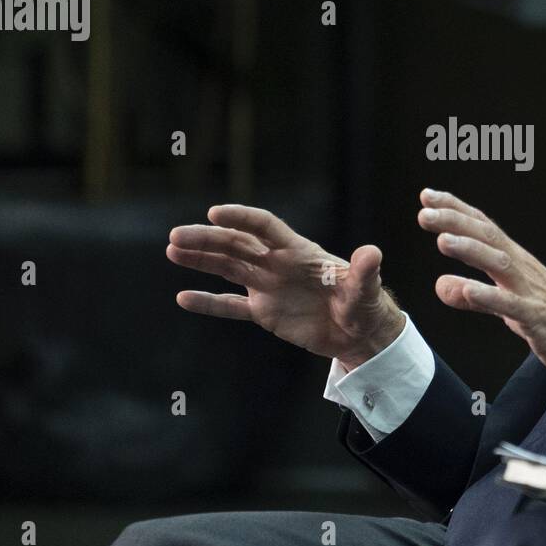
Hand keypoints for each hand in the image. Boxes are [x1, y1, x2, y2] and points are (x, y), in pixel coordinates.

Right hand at [166, 204, 404, 367]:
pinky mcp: (264, 312)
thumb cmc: (365, 303)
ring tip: (172, 250)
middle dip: (207, 240)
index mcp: (299, 252)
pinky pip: (231, 306)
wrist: (359, 331)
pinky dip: (209, 302)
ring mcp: (268, 286)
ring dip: (201, 259)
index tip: (215, 213)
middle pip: (237, 245)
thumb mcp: (366, 289)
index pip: (265, 228)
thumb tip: (372, 253)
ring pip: (228, 268)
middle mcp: (278, 264)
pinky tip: (184, 297)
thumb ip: (364, 272)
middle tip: (176, 236)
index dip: (241, 218)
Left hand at [416, 189, 545, 379]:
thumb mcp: (506, 305)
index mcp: (514, 261)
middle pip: (487, 237)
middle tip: (425, 212)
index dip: (456, 209)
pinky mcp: (537, 317)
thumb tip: (441, 285)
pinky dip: (489, 296)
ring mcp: (530, 292)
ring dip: (471, 250)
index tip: (427, 196)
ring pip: (499, 264)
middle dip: (456, 221)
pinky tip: (468, 289)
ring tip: (442, 240)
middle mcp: (521, 269)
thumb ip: (472, 296)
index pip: (482, 227)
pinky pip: (511, 305)